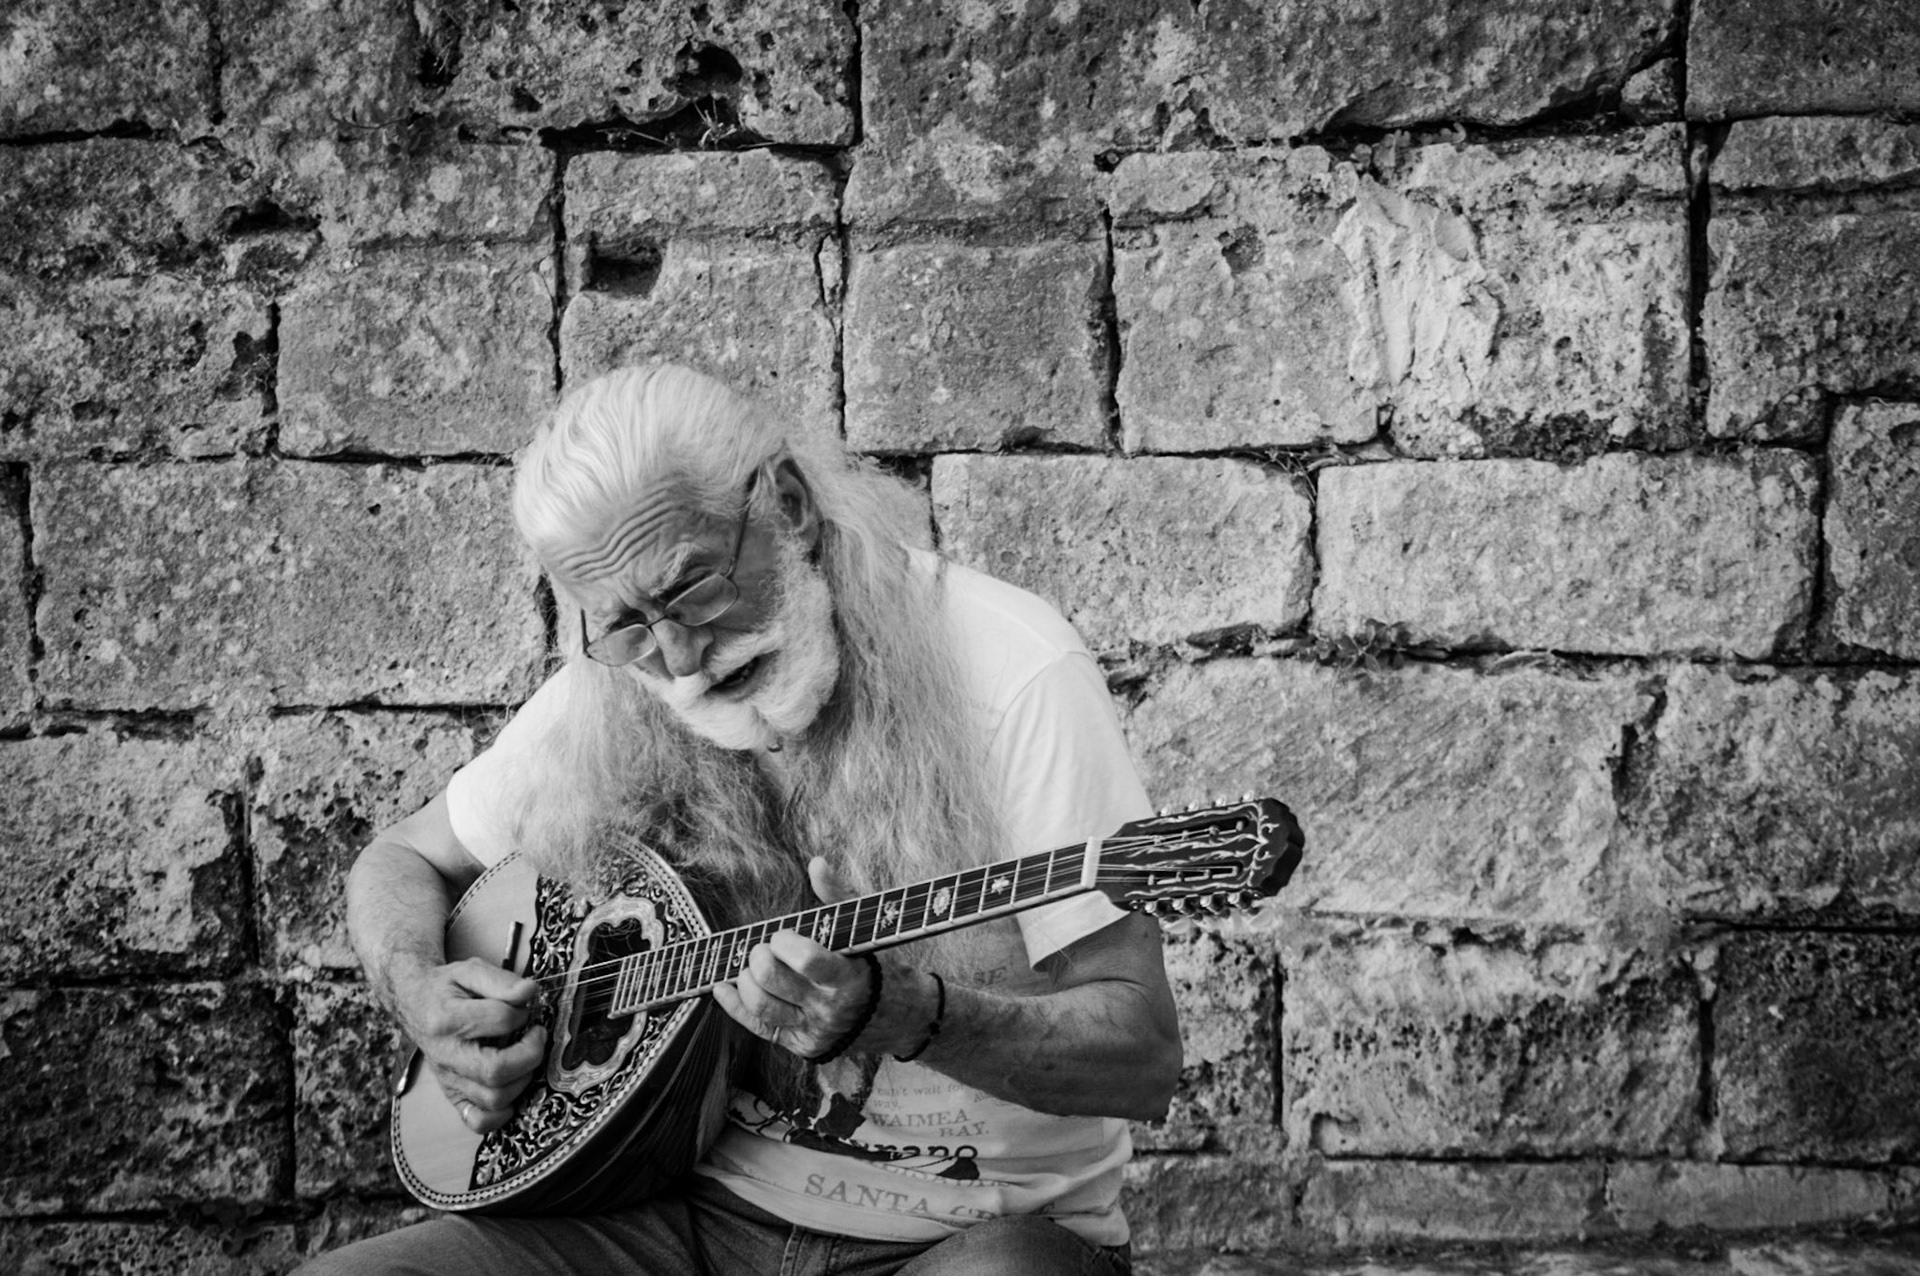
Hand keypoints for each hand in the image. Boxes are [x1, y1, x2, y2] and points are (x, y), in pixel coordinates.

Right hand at [392, 955, 545, 1133]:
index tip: (525, 1007)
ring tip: (526, 1057)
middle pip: (495, 1071)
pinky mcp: (452, 1095)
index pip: (500, 1020)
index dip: (522, 1012)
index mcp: (447, 1019)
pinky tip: (513, 1089)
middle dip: (530, 1054)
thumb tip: (530, 992)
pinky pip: (477, 1121)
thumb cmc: (446, 988)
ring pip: (493, 1098)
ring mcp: (448, 1079)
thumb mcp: (469, 970)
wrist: (414, 1003)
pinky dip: (501, 1114)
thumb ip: (501, 980)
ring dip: (523, 1079)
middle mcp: (445, 1055)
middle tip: (537, 1035)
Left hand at [712, 857, 880, 1058]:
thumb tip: (816, 862)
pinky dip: (734, 1005)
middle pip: (774, 982)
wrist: (905, 1020)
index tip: (783, 936)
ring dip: (745, 980)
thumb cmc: (881, 966)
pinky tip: (724, 986)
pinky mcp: (802, 1046)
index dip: (786, 943)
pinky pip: (758, 1027)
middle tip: (763, 948)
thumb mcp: (868, 931)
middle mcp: (831, 1010)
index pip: (807, 961)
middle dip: (759, 958)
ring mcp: (815, 1031)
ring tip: (752, 965)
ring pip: (762, 1007)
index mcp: (850, 978)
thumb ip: (839, 897)